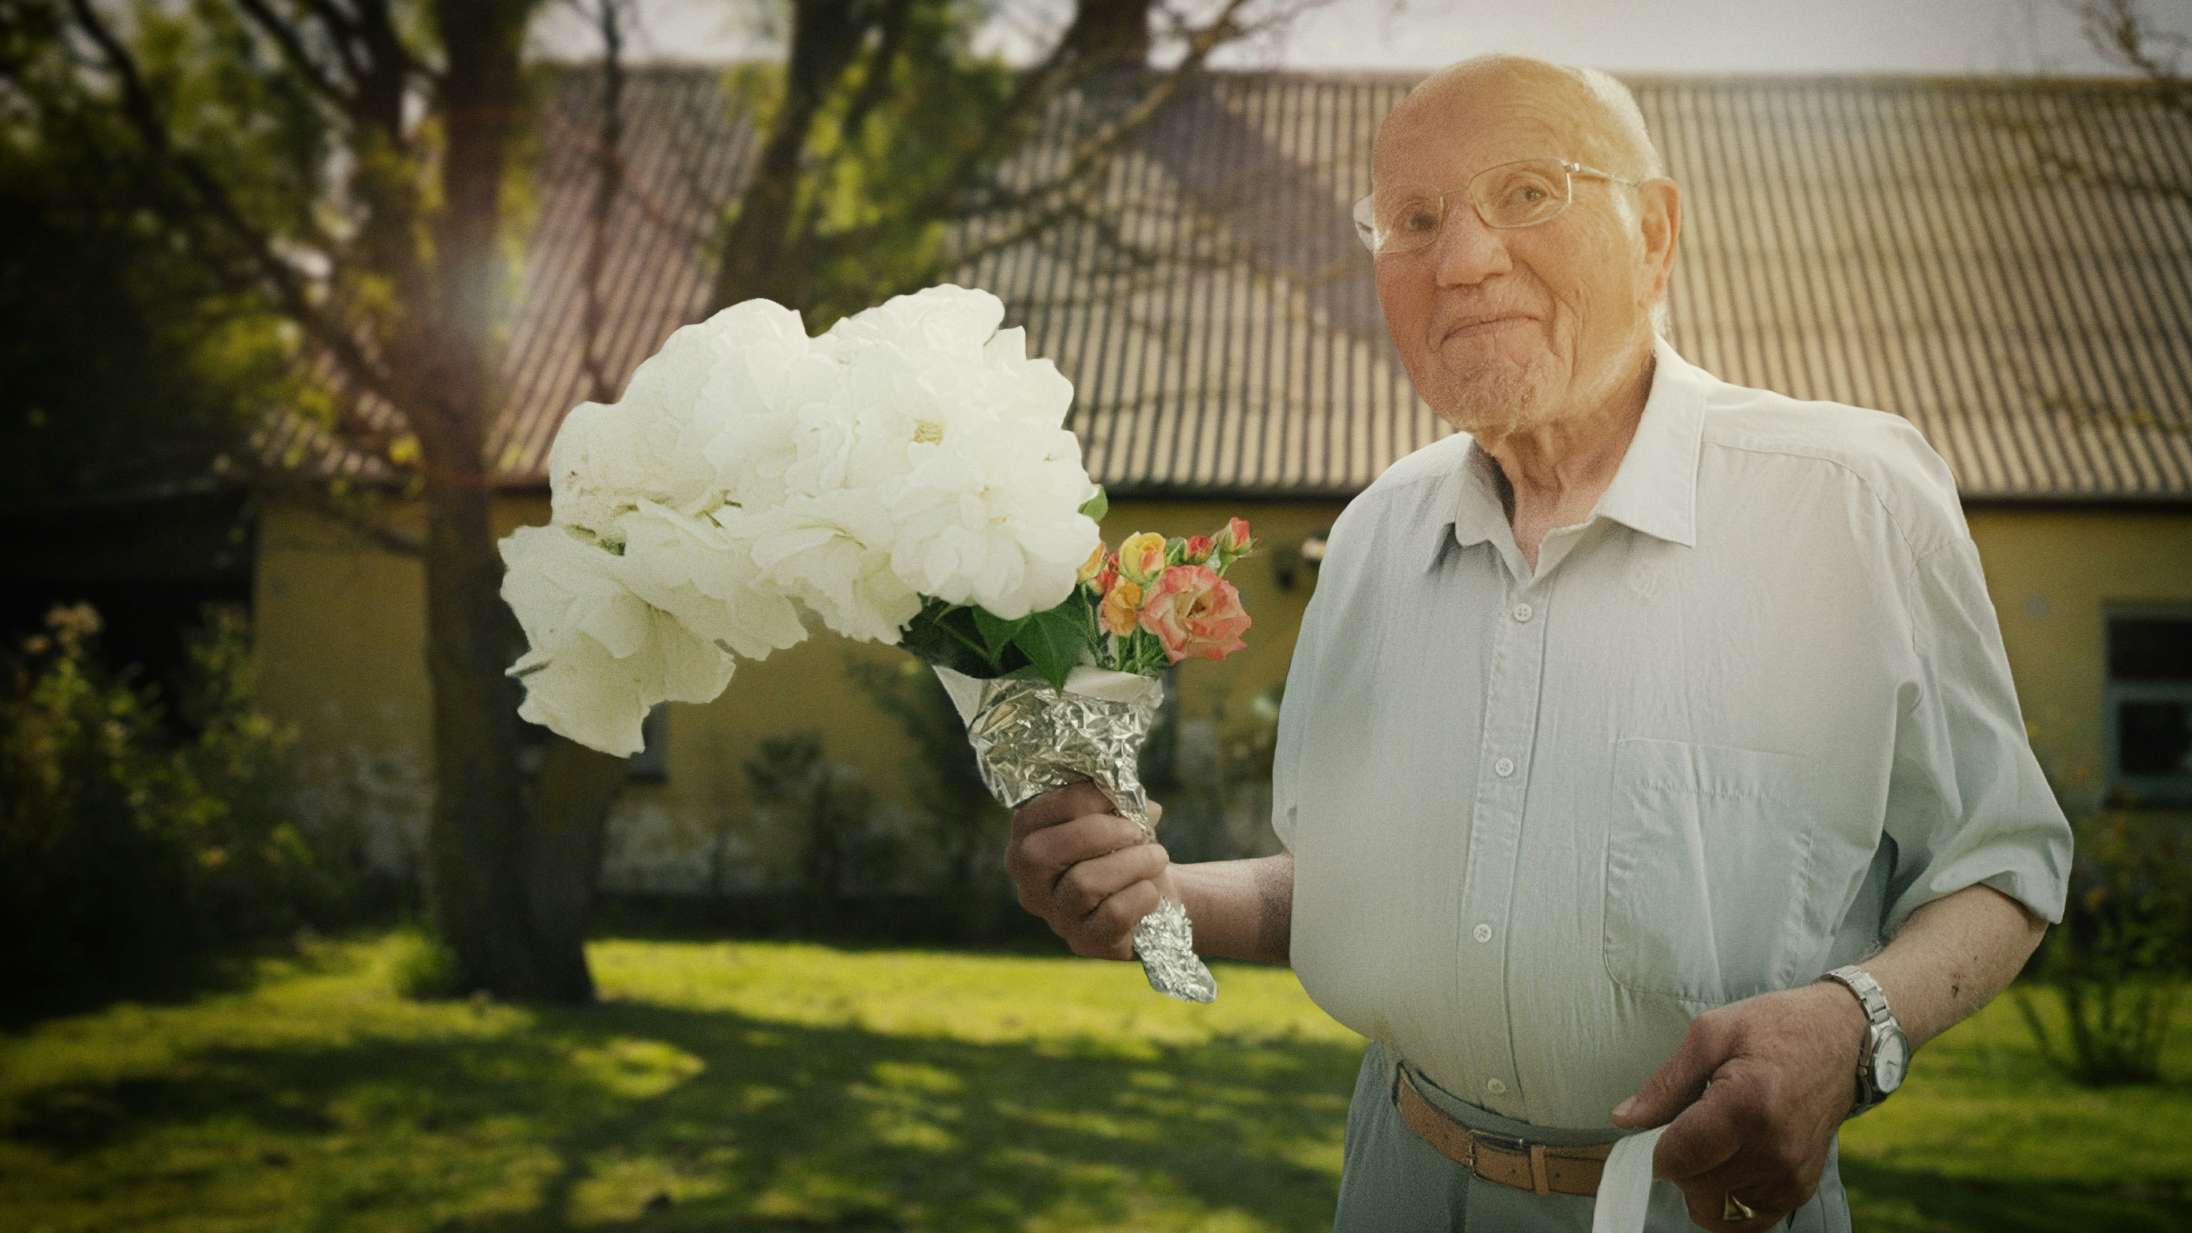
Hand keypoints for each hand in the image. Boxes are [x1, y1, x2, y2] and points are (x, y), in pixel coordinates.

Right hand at [1005, 780, 1169, 960]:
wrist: (1152, 898)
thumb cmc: (1124, 850)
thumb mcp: (1115, 819)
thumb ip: (1112, 803)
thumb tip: (1131, 797)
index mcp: (1026, 844)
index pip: (1030, 816)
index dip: (1077, 799)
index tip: (1118, 795)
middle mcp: (1030, 886)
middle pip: (1039, 853)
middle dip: (1096, 832)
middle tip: (1136, 830)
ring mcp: (1057, 918)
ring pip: (1083, 883)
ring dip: (1132, 862)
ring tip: (1157, 857)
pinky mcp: (1087, 942)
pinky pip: (1113, 914)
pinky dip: (1142, 895)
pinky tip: (1151, 891)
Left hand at [1609, 982, 1867, 1230]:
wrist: (1842, 1038)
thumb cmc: (1773, 1026)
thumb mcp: (1711, 1034)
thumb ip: (1665, 1084)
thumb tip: (1623, 1119)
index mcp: (1746, 1105)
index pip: (1679, 1159)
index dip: (1659, 1149)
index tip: (1666, 1128)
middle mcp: (1772, 1149)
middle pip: (1695, 1189)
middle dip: (1680, 1166)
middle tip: (1692, 1131)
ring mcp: (1790, 1175)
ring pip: (1718, 1209)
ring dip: (1704, 1185)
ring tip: (1717, 1145)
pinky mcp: (1801, 1189)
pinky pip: (1748, 1217)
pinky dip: (1730, 1198)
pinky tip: (1733, 1163)